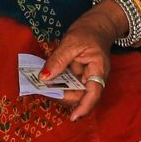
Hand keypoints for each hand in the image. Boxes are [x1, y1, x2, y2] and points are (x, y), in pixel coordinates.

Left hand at [40, 2, 122, 120]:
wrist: (96, 24)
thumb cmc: (88, 31)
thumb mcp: (71, 42)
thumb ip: (58, 60)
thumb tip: (44, 78)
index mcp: (98, 70)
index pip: (94, 93)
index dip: (84, 107)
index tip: (72, 117)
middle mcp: (94, 77)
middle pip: (81, 95)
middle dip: (63, 97)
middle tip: (44, 91)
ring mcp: (86, 77)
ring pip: (73, 92)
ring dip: (58, 92)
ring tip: (42, 88)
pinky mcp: (78, 75)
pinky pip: (68, 84)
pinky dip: (58, 84)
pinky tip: (46, 82)